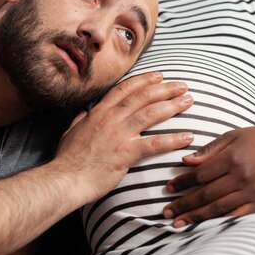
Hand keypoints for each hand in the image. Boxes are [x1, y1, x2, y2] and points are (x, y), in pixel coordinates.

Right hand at [56, 72, 193, 204]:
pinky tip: (188, 137)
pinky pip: (155, 144)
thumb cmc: (67, 158)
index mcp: (99, 111)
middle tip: (182, 85)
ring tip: (188, 101)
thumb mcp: (70, 131)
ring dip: (172, 106)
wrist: (66, 178)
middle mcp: (111, 118)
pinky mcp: (126, 153)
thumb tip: (83, 110)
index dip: (144, 80)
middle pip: (142, 96)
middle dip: (164, 88)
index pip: (125, 88)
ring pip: (151, 114)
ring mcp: (119, 134)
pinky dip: (173, 139)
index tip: (159, 75)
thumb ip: (80, 118)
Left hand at [163, 124, 254, 226]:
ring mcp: (251, 192)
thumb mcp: (231, 136)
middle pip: (207, 194)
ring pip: (219, 209)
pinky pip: (235, 216)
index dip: (182, 182)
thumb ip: (208, 150)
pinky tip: (203, 225)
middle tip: (166, 211)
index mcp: (232, 158)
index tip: (168, 188)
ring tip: (179, 222)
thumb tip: (185, 160)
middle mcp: (241, 177)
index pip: (201, 174)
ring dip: (196, 217)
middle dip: (184, 204)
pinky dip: (218, 221)